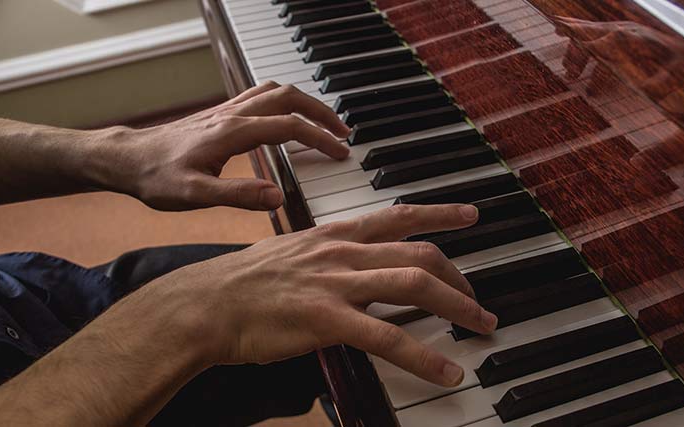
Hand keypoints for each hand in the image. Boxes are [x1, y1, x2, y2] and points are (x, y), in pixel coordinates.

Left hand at [95, 81, 351, 210]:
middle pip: (289, 98)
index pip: (290, 126)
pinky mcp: (219, 116)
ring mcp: (226, 112)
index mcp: (233, 132)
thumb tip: (277, 197)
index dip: (320, 138)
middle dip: (322, 113)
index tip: (340, 153)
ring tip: (324, 124)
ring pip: (276, 92)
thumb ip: (238, 197)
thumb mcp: (194, 196)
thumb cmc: (155, 177)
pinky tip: (288, 118)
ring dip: (305, 103)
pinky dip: (285, 102)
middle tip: (343, 133)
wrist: (126, 159)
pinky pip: (260, 97)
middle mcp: (232, 115)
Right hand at [140, 204, 497, 386]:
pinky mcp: (327, 319)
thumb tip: (352, 272)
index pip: (396, 216)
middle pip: (418, 253)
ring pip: (414, 284)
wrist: (203, 304)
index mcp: (332, 234)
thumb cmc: (241, 285)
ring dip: (457, 306)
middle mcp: (341, 252)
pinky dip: (423, 356)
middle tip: (478, 302)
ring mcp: (336, 283)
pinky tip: (445, 372)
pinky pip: (388, 337)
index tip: (471, 216)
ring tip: (480, 327)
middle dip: (458, 277)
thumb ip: (327, 259)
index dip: (438, 214)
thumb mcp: (290, 255)